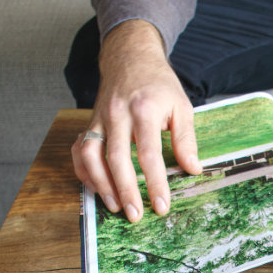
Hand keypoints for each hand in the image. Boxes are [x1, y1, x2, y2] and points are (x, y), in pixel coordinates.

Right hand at [70, 19, 201, 221]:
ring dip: (101, 184)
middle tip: (135, 215)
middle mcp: (118, 115)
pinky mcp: (89, 122)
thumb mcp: (181, 106)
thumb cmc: (159, 85)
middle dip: (126, 190)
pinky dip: (84, 170)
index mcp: (144, 111)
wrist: (130, 57)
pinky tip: (96, 188)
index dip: (155, 183)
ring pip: (91, 155)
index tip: (162, 206)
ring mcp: (99, 118)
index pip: (149, 154)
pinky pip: (79, 149)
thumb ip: (186, 139)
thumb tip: (193, 169)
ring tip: (115, 206)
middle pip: (117, 159)